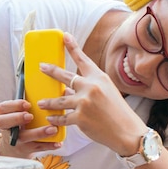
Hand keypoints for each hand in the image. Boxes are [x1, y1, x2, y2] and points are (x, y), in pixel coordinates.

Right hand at [0, 98, 62, 156]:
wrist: (14, 148)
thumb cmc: (21, 124)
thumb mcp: (20, 114)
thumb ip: (30, 104)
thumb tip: (59, 90)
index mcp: (5, 115)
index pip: (1, 108)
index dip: (13, 105)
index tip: (27, 104)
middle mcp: (7, 128)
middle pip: (4, 122)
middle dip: (17, 118)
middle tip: (30, 116)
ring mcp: (15, 140)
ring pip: (23, 137)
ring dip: (39, 132)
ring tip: (52, 129)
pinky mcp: (25, 150)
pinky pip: (37, 148)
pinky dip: (48, 145)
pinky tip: (58, 143)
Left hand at [38, 32, 146, 155]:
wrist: (127, 132)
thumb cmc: (118, 113)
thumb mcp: (107, 94)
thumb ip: (88, 89)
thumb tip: (68, 89)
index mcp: (99, 78)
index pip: (83, 59)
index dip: (72, 47)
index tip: (64, 36)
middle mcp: (91, 87)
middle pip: (65, 76)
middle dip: (51, 71)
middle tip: (41, 67)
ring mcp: (85, 102)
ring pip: (60, 100)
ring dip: (48, 102)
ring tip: (40, 102)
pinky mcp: (80, 118)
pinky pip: (63, 117)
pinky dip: (55, 119)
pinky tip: (50, 118)